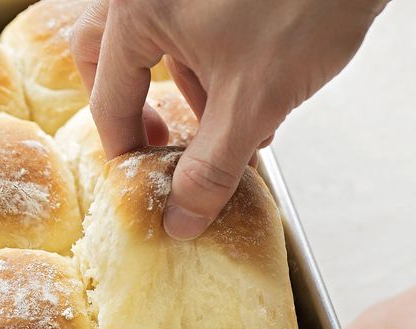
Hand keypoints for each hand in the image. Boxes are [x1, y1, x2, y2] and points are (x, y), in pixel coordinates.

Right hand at [70, 0, 387, 238]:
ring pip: (158, 42)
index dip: (125, 150)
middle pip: (110, 54)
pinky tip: (253, 98)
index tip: (141, 182)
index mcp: (139, 6)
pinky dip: (212, 67)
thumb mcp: (252, 102)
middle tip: (157, 145)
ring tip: (230, 130)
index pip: (109, 95)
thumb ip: (211, 169)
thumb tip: (181, 219)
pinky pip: (192, 27)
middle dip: (135, 107)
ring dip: (188, 92)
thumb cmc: (306, 3)